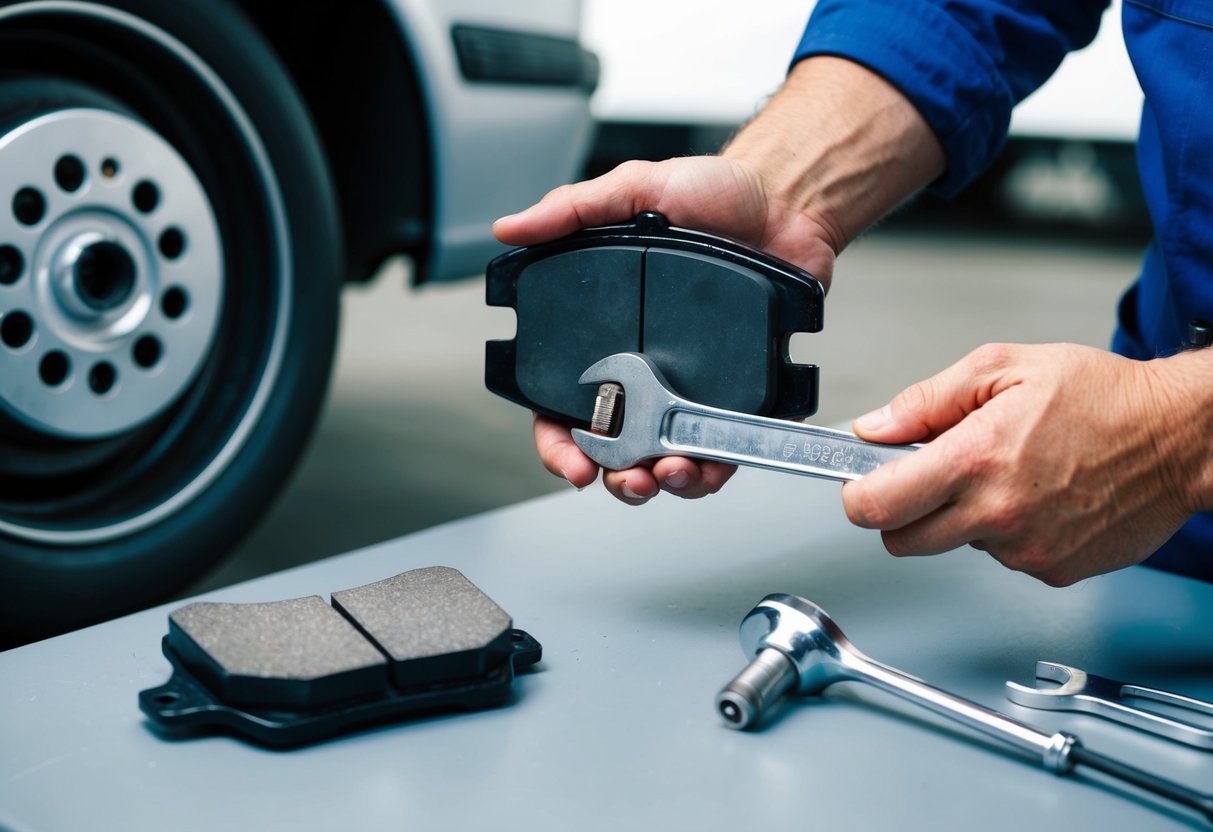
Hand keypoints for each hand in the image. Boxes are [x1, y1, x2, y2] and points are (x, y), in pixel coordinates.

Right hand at [495, 155, 838, 503]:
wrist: (783, 199)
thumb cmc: (711, 195)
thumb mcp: (632, 190)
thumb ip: (570, 212)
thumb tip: (510, 229)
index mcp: (606, 337)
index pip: (566, 407)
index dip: (561, 445)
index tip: (573, 464)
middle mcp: (643, 371)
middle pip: (615, 449)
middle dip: (616, 477)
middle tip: (630, 478)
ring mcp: (690, 388)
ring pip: (666, 459)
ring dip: (665, 480)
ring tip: (672, 472)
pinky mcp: (738, 395)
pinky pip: (723, 449)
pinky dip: (715, 470)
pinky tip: (710, 469)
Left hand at [841, 343, 1210, 584]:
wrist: (1182, 438)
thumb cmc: (1104, 398)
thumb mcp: (1002, 368)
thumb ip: (926, 401)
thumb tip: (874, 428)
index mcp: (976, 459)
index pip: (878, 506)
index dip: (858, 496)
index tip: (861, 484)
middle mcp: (998, 513)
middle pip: (903, 542)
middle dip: (903, 513)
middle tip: (930, 478)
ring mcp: (1027, 550)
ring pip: (956, 548)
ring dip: (963, 518)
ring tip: (1007, 473)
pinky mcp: (1053, 570)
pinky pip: (1003, 558)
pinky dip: (1007, 533)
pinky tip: (1038, 496)